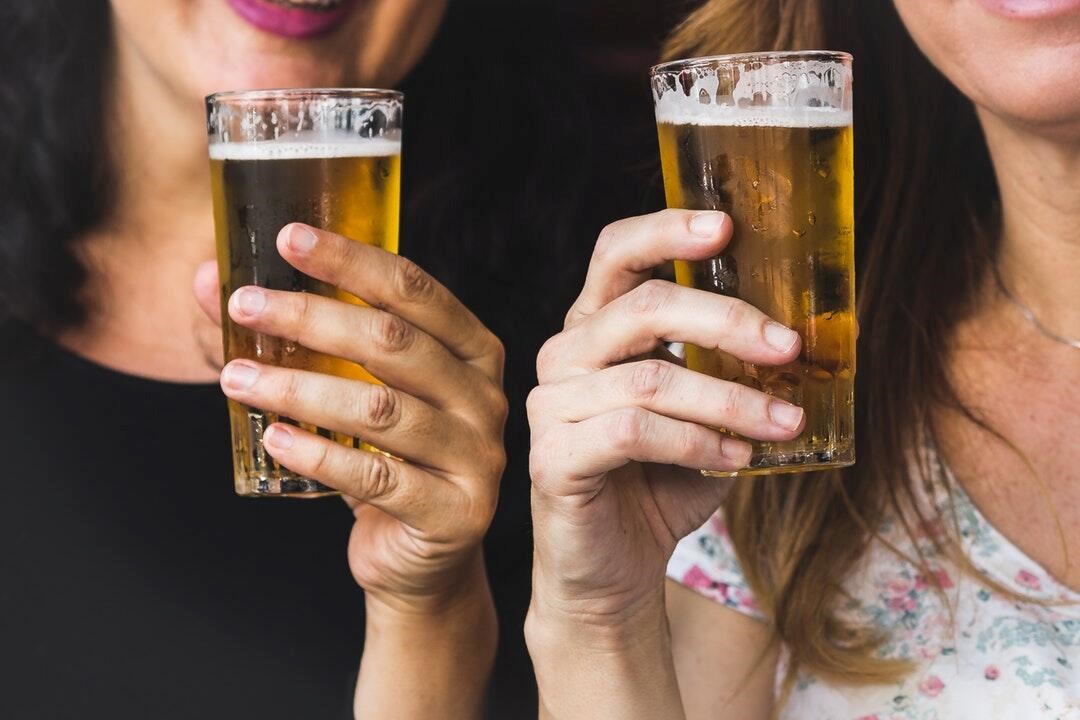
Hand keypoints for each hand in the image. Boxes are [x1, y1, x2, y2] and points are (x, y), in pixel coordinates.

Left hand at [194, 223, 506, 612]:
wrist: (424, 558)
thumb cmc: (387, 459)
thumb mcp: (354, 391)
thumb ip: (297, 337)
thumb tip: (208, 281)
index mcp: (473, 351)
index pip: (415, 290)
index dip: (350, 260)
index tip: (287, 239)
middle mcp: (484, 397)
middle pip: (394, 342)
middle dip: (310, 317)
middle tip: (243, 306)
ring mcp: (476, 457)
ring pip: (381, 409)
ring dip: (298, 388)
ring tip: (235, 379)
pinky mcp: (454, 512)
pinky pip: (376, 477)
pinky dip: (317, 454)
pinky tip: (272, 437)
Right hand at [527, 209, 803, 638]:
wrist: (615, 569)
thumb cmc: (661, 483)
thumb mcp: (705, 413)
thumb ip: (731, 370)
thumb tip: (805, 336)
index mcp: (596, 328)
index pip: (615, 254)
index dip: (665, 231)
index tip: (726, 226)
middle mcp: (565, 355)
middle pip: (642, 307)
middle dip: (726, 320)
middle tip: (789, 347)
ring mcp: (552, 405)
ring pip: (650, 377)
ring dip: (731, 398)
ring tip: (786, 421)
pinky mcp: (554, 457)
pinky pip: (635, 432)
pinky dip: (697, 441)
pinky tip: (737, 456)